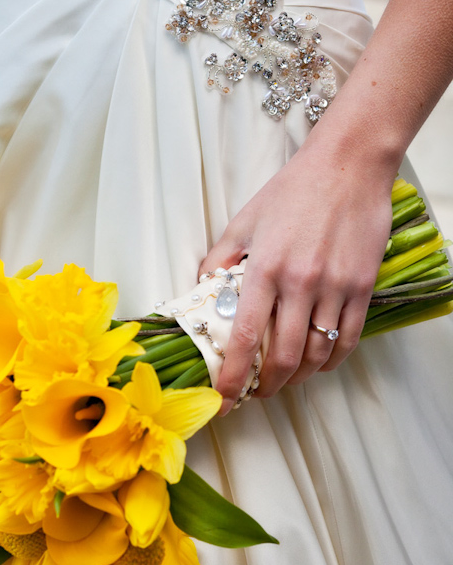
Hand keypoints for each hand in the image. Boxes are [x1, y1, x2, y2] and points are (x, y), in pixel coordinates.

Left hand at [199, 137, 395, 413]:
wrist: (347, 165)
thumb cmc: (292, 190)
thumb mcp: (244, 220)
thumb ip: (219, 259)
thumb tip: (202, 291)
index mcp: (264, 268)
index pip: (245, 337)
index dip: (233, 376)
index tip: (225, 399)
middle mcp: (300, 283)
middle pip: (284, 357)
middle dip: (267, 386)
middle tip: (256, 393)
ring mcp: (335, 287)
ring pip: (318, 354)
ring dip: (299, 378)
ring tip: (285, 381)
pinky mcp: (362, 286)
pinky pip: (348, 339)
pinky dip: (331, 361)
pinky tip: (319, 364)